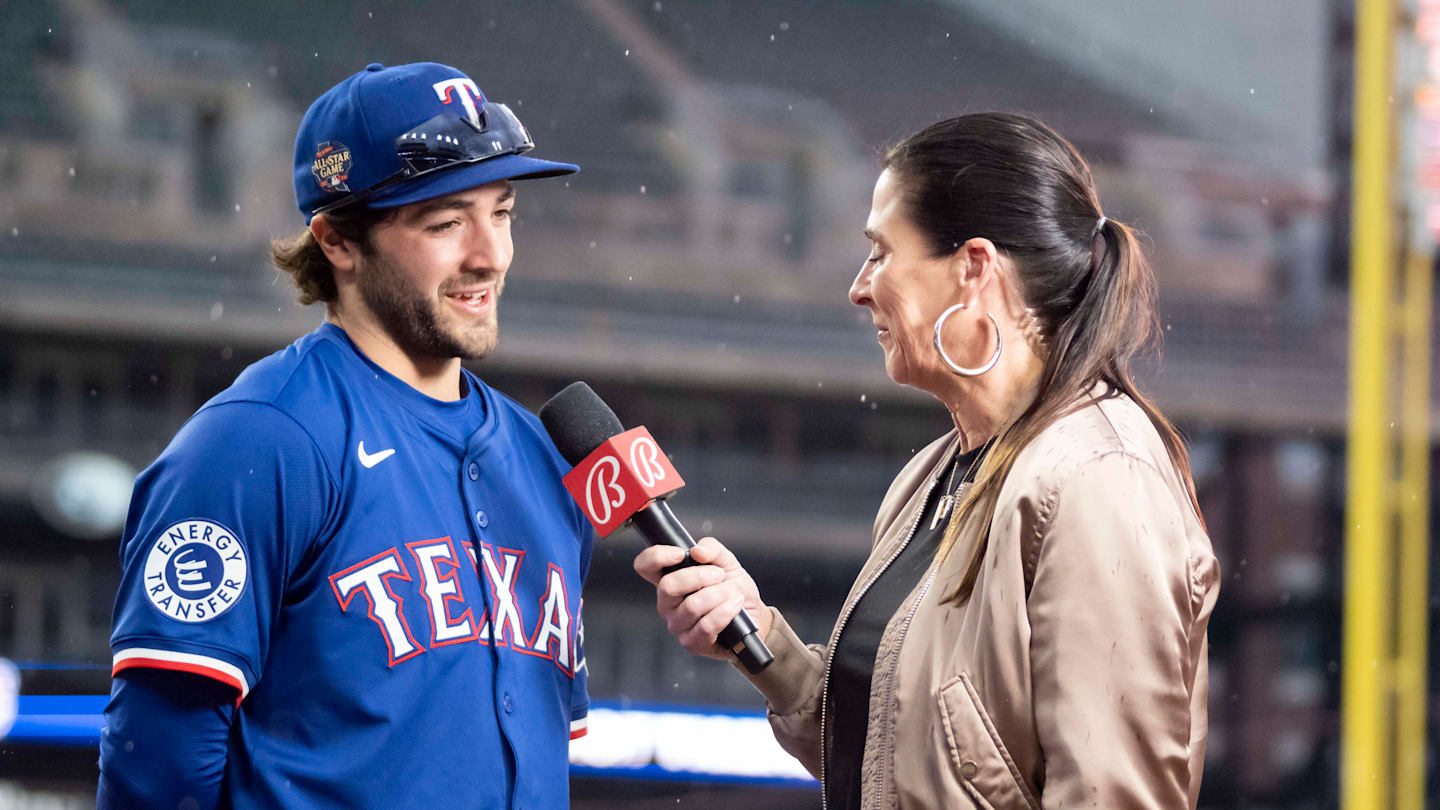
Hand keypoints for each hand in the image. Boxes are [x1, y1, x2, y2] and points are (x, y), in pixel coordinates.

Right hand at [633, 537, 772, 661]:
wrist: (753, 616)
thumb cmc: (734, 589)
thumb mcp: (727, 562)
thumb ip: (712, 549)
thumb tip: (698, 551)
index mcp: (669, 580)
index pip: (645, 566)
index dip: (656, 557)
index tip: (680, 554)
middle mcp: (667, 603)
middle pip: (667, 586)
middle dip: (698, 576)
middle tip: (719, 574)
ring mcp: (677, 625)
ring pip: (691, 606)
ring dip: (719, 594)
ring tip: (733, 593)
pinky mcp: (692, 643)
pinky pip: (706, 626)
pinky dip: (725, 612)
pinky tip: (735, 605)